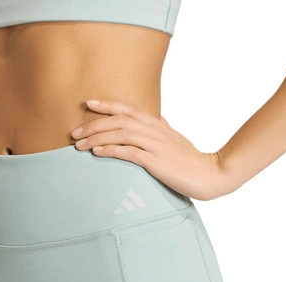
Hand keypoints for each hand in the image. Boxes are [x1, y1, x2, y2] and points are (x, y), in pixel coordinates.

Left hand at [70, 100, 234, 200]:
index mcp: (157, 124)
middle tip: (74, 132)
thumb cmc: (192, 160)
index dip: (107, 104)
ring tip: (79, 144)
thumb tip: (157, 118)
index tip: (88, 103)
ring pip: (120, 133)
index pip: (128, 108)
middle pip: (119, 119)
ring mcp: (155, 146)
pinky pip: (129, 152)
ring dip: (97, 137)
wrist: (210, 174)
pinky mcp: (156, 162)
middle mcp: (154, 131)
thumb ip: (163, 128)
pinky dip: (111, 150)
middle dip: (93, 124)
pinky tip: (97, 152)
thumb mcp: (176, 140)